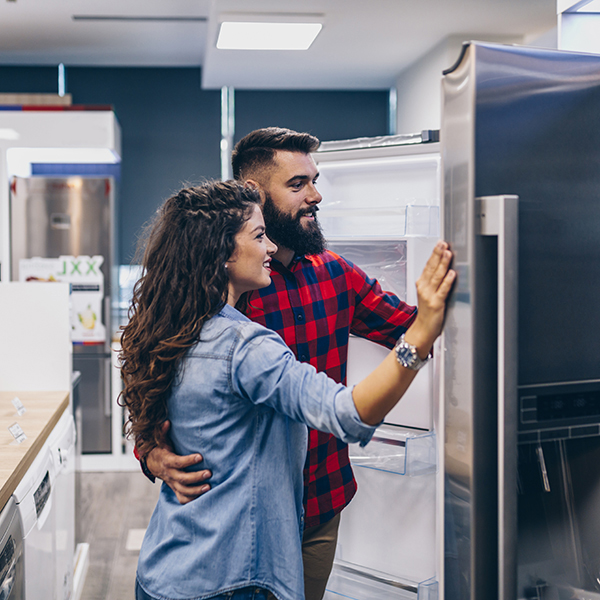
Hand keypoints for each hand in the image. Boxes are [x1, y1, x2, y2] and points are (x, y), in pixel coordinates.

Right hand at [145, 421, 211, 503]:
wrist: (152, 464)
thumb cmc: (161, 450)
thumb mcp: (161, 441)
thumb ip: (163, 432)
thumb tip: (167, 422)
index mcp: (167, 461)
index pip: (178, 462)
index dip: (189, 460)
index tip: (200, 456)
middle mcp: (170, 474)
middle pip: (182, 479)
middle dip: (196, 477)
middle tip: (209, 473)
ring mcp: (172, 483)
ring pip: (183, 490)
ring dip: (196, 491)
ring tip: (209, 487)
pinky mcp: (175, 489)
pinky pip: (182, 498)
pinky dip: (191, 500)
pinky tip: (203, 497)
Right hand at [405, 241, 454, 355]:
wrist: (422, 329)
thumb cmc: (427, 312)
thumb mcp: (427, 293)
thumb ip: (434, 281)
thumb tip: (443, 267)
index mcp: (421, 283)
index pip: (428, 265)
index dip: (434, 253)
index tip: (440, 243)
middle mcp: (424, 288)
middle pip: (431, 267)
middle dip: (438, 254)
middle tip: (443, 243)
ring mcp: (429, 295)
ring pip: (437, 276)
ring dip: (443, 263)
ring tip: (448, 253)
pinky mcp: (436, 303)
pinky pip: (443, 290)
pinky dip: (447, 281)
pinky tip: (452, 273)